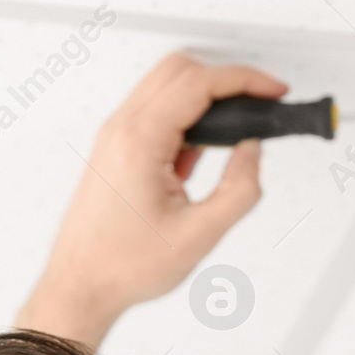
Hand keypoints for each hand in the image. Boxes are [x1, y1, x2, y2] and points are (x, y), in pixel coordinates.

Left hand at [16, 52, 288, 347]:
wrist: (81, 285)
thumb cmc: (123, 266)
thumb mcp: (200, 235)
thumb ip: (239, 189)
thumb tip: (252, 151)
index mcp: (139, 141)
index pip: (199, 83)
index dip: (245, 80)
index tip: (272, 91)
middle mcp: (121, 129)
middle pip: (180, 69)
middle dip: (227, 79)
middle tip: (259, 102)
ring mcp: (115, 135)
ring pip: (166, 85)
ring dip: (205, 97)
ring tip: (235, 132)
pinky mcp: (116, 147)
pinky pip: (156, 111)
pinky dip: (186, 117)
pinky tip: (202, 152)